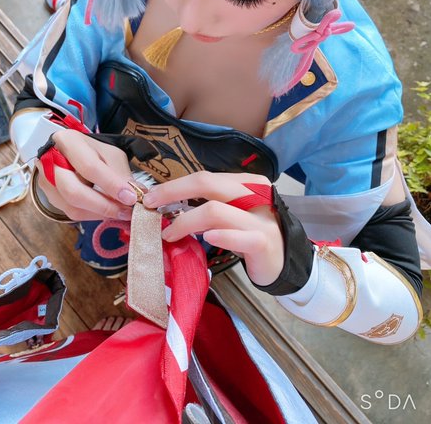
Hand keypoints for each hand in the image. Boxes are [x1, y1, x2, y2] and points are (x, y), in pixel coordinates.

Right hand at [36, 129, 140, 221]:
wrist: (70, 153)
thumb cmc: (92, 151)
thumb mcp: (110, 154)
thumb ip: (121, 174)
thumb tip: (138, 195)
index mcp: (67, 142)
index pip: (89, 167)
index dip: (111, 184)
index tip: (131, 197)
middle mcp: (49, 162)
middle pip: (74, 191)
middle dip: (104, 205)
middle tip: (126, 211)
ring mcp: (45, 181)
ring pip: (72, 207)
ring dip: (100, 214)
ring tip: (121, 213)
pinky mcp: (49, 197)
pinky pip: (71, 213)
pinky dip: (93, 215)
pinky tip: (107, 212)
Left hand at [143, 172, 284, 286]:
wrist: (285, 260)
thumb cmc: (253, 233)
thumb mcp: (235, 212)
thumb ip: (211, 204)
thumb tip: (171, 205)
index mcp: (247, 182)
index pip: (205, 177)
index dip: (175, 185)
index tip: (152, 196)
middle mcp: (255, 193)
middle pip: (208, 184)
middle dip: (173, 193)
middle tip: (152, 206)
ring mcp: (260, 218)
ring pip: (215, 211)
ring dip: (185, 221)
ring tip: (170, 233)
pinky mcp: (263, 242)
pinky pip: (238, 236)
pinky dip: (220, 236)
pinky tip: (207, 238)